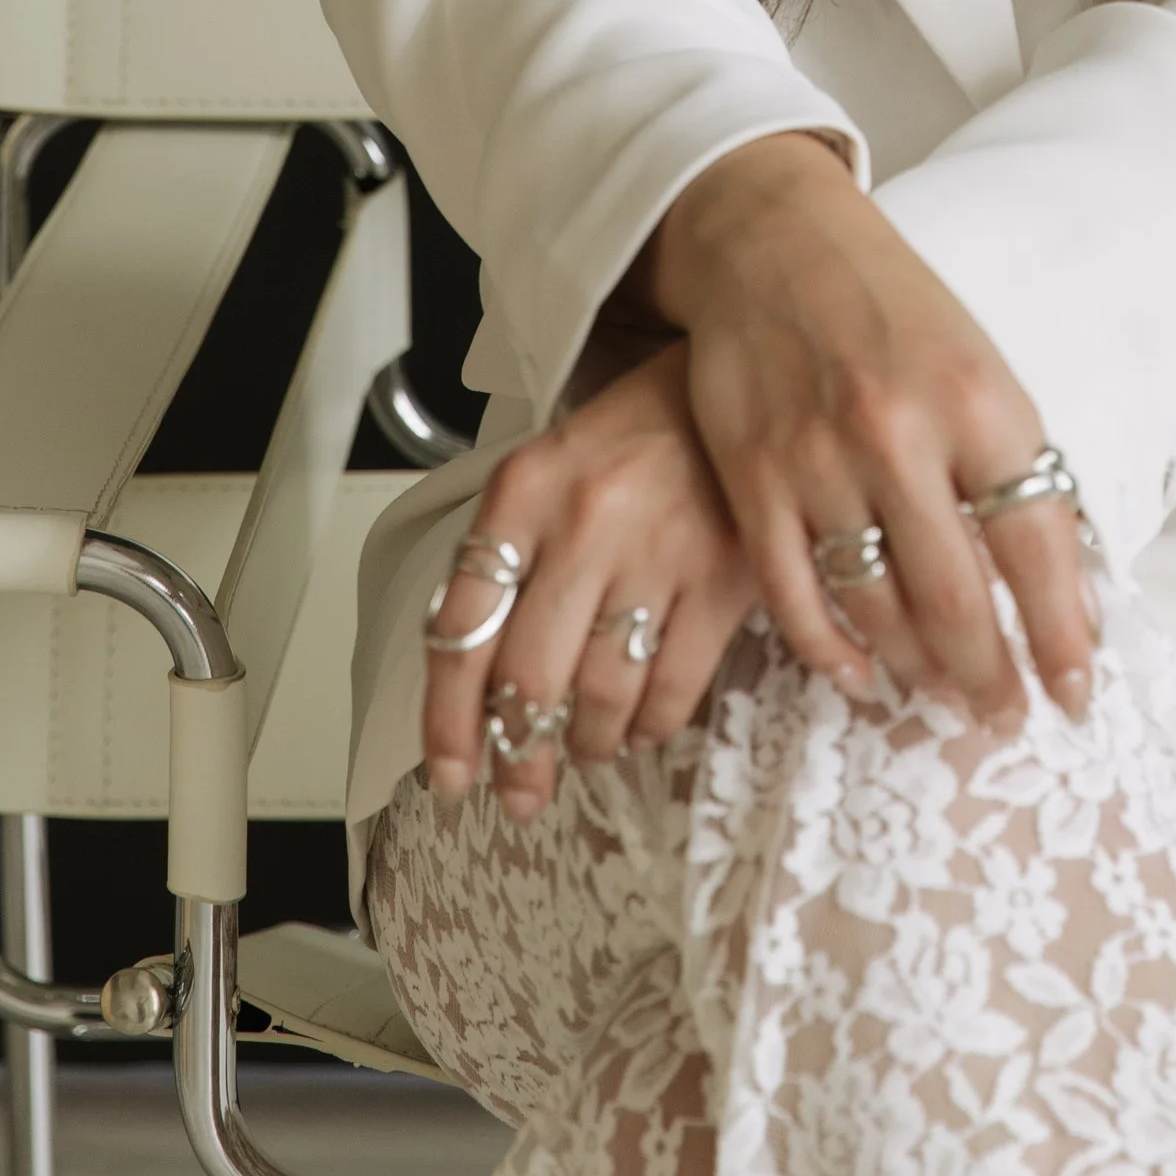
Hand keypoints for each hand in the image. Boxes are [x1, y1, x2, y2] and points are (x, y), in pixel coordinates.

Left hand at [420, 342, 757, 817]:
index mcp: (522, 492)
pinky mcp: (722, 575)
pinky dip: (652, 725)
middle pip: (530, 678)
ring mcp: (658, 549)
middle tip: (521, 792)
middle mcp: (582, 521)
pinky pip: (673, 687)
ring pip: (603, 693)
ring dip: (590, 742)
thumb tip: (479, 678)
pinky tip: (644, 724)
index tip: (452, 773)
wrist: (728, 383)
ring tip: (590, 746)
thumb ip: (510, 556)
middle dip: (519, 756)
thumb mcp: (548, 469)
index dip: (448, 719)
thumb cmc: (632, 434)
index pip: (462, 626)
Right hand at [648, 133, 1098, 734]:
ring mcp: (820, 460)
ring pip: (877, 609)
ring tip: (942, 695)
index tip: (1077, 694)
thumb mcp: (980, 366)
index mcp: (979, 401)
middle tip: (1005, 718)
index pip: (1037, 548)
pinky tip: (858, 671)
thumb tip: (1061, 583)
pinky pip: (796, 596)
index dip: (1063, 637)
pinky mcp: (754, 478)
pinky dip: (830, 650)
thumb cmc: (893, 309)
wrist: (774, 240)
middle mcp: (902, 433)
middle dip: (990, 679)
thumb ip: (1012, 466)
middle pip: (956, 600)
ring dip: (917, 670)